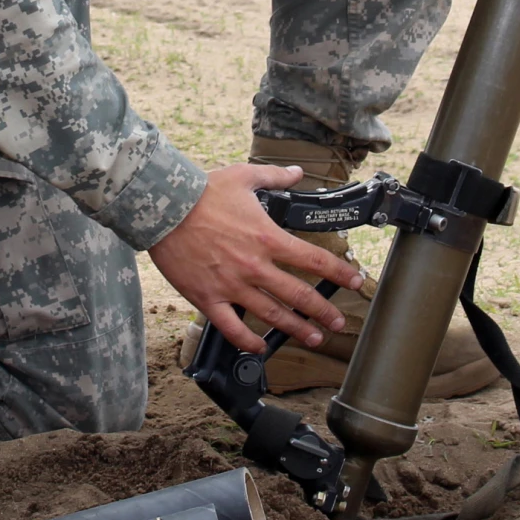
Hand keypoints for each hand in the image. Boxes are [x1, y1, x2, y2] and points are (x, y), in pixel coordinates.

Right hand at [147, 164, 363, 353]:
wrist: (163, 208)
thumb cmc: (202, 192)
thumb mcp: (243, 176)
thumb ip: (275, 177)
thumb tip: (297, 173)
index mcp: (268, 238)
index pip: (314, 260)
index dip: (340, 274)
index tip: (355, 282)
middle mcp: (254, 266)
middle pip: (298, 295)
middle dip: (323, 312)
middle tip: (338, 323)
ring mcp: (231, 285)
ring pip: (271, 315)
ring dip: (295, 329)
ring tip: (313, 337)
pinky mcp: (207, 298)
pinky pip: (231, 328)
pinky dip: (247, 341)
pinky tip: (260, 347)